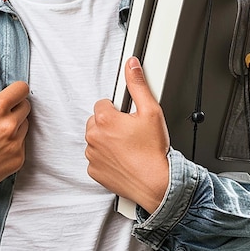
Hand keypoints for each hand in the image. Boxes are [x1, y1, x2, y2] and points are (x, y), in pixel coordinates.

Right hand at [0, 43, 30, 193]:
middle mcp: (9, 126)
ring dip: (16, 124)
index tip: (7, 95)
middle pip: (26, 106)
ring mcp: (15, 144)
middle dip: (15, 107)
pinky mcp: (18, 159)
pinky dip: (14, 143)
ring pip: (25, 125)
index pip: (22, 89)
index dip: (15, 90)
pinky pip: (23, 144)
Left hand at [85, 56, 169, 213]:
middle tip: (130, 133)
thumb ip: (138, 85)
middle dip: (111, 124)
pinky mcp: (94, 170)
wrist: (157, 184)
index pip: (103, 104)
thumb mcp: (151, 111)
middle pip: (97, 121)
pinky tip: (123, 159)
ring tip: (128, 147)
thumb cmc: (154, 152)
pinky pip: (96, 158)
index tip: (129, 118)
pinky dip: (106, 158)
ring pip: (96, 139)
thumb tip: (131, 66)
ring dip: (107, 140)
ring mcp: (92, 155)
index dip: (118, 110)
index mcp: (104, 119)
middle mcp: (94, 136)